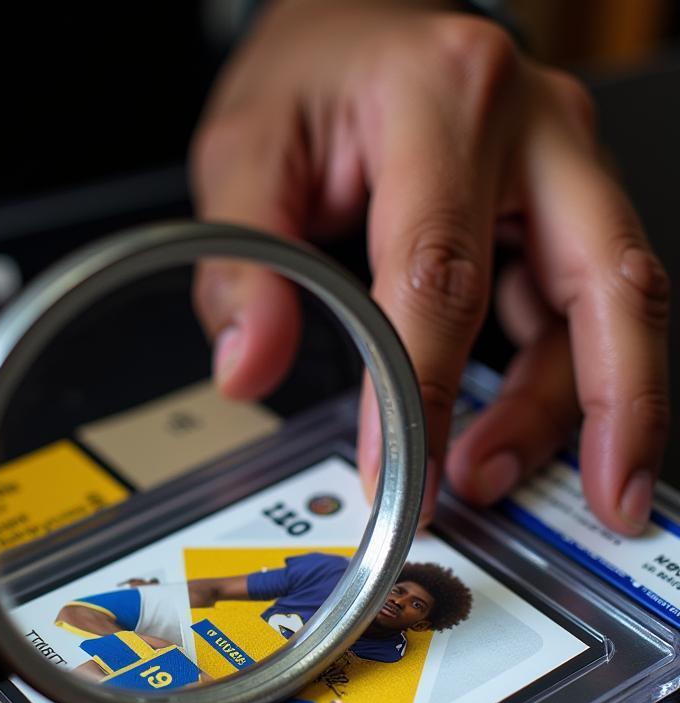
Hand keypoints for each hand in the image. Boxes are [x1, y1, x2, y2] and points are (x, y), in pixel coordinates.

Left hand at [191, 2, 668, 532]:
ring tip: (493, 475)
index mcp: (444, 99)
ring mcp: (561, 163)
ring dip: (574, 409)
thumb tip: (248, 365)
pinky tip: (513, 431)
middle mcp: (532, 125)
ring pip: (612, 301)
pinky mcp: (561, 201)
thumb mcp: (246, 148)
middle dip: (615, 405)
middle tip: (604, 500)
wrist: (353, 21)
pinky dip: (560, 378)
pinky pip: (583, 301)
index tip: (401, 472)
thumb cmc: (309, 74)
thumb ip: (241, 258)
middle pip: (609, 279)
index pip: (440, 271)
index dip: (425, 390)